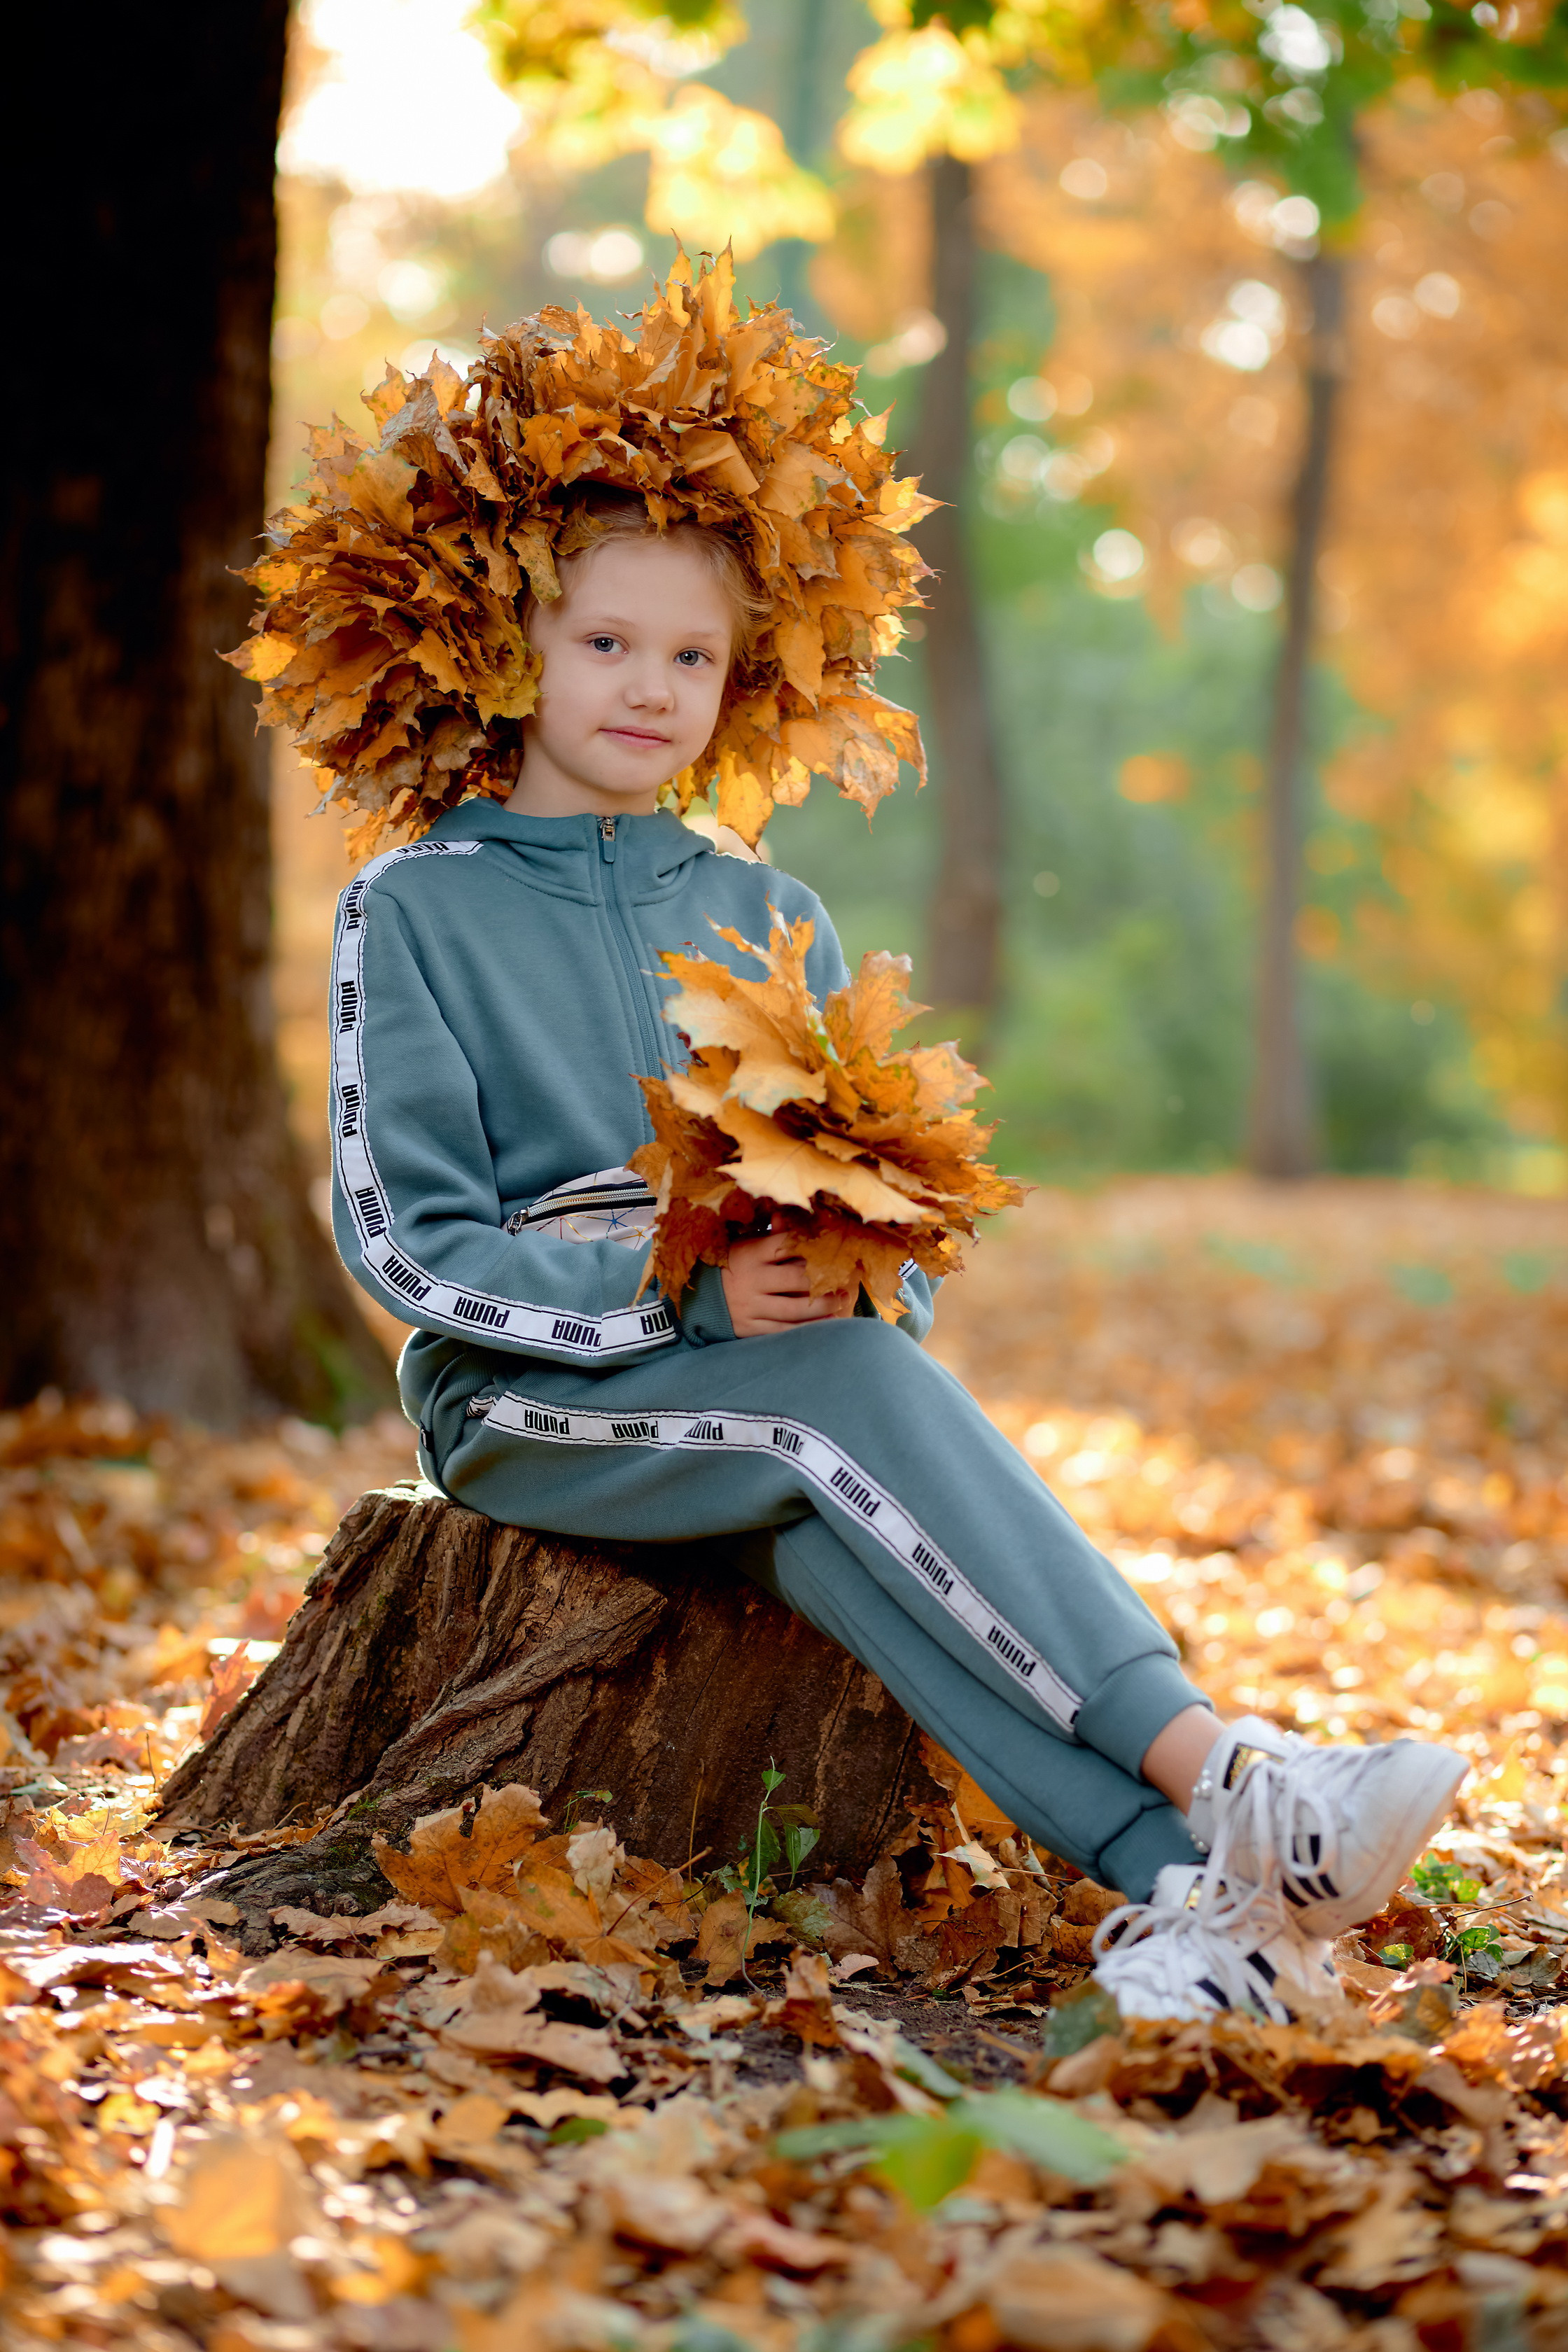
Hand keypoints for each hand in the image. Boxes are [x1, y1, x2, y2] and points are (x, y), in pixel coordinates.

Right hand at [721, 1229, 855, 1338]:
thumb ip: (769, 1235)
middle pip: (796, 1279)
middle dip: (824, 1280)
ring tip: (841, 1301)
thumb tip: (784, 1216)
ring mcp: (751, 1305)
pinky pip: (783, 1330)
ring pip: (794, 1309)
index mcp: (751, 1254)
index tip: (834, 1248)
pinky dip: (807, 1328)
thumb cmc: (729, 1265)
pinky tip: (826, 1323)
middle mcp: (752, 1280)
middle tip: (844, 1279)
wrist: (697, 1298)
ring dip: (823, 1306)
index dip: (813, 1247)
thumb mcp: (744, 1245)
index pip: (787, 1246)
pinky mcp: (750, 1327)